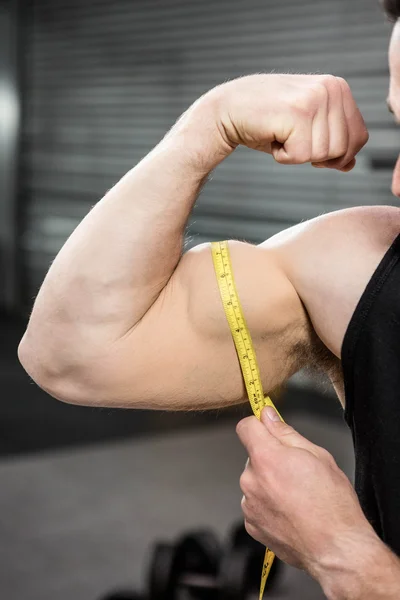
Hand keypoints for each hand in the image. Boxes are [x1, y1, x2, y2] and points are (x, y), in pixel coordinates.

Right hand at [210, 73, 368, 170]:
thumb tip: (350, 165)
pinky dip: (283, 156)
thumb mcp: (306, 130)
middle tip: (290, 137)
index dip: (335, 154)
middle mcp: (332, 89)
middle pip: (343, 150)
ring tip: (281, 134)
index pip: (359, 137)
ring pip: (323, 154)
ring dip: (297, 155)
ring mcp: (315, 99)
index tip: (307, 143)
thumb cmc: (267, 122)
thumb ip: (331, 142)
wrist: (228, 110)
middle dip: (314, 155)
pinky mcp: (297, 114)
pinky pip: (301, 156)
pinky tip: (272, 136)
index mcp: (339, 88)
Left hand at [236, 406, 371, 575]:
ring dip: (270, 483)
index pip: (245, 427)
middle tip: (297, 471)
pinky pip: (256, 503)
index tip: (268, 427)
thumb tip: (268, 417)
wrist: (336, 549)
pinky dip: (269, 504)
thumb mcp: (318, 456)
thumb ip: (286, 433)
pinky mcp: (252, 524)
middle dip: (271, 458)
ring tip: (297, 496)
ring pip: (255, 481)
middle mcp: (251, 480)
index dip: (258, 424)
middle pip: (253, 456)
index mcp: (266, 458)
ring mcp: (249, 504)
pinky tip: (291, 511)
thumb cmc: (333, 505)